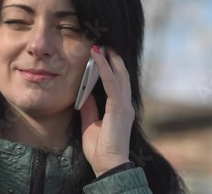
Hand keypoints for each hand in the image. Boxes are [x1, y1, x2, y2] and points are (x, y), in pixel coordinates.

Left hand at [79, 46, 134, 176]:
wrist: (108, 165)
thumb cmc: (100, 149)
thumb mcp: (91, 124)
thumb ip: (90, 108)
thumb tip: (86, 93)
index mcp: (120, 109)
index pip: (118, 83)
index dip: (112, 68)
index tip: (103, 55)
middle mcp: (125, 105)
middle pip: (121, 75)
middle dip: (113, 59)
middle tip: (104, 45)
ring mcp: (124, 105)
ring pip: (119, 75)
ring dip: (110, 59)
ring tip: (101, 46)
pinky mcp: (119, 108)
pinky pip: (111, 83)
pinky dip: (105, 68)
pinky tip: (97, 57)